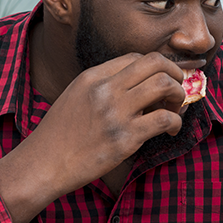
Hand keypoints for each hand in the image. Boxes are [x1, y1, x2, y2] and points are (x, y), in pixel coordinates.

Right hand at [0, 52, 188, 222]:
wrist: (43, 164)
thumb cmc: (59, 136)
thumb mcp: (75, 97)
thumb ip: (102, 87)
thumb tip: (134, 85)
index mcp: (92, 77)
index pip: (135, 57)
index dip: (155, 68)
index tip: (161, 81)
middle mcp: (105, 89)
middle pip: (155, 63)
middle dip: (174, 73)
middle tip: (176, 90)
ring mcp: (116, 113)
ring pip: (165, 85)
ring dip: (178, 96)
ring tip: (174, 110)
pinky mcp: (125, 138)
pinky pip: (164, 119)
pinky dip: (175, 122)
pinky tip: (171, 130)